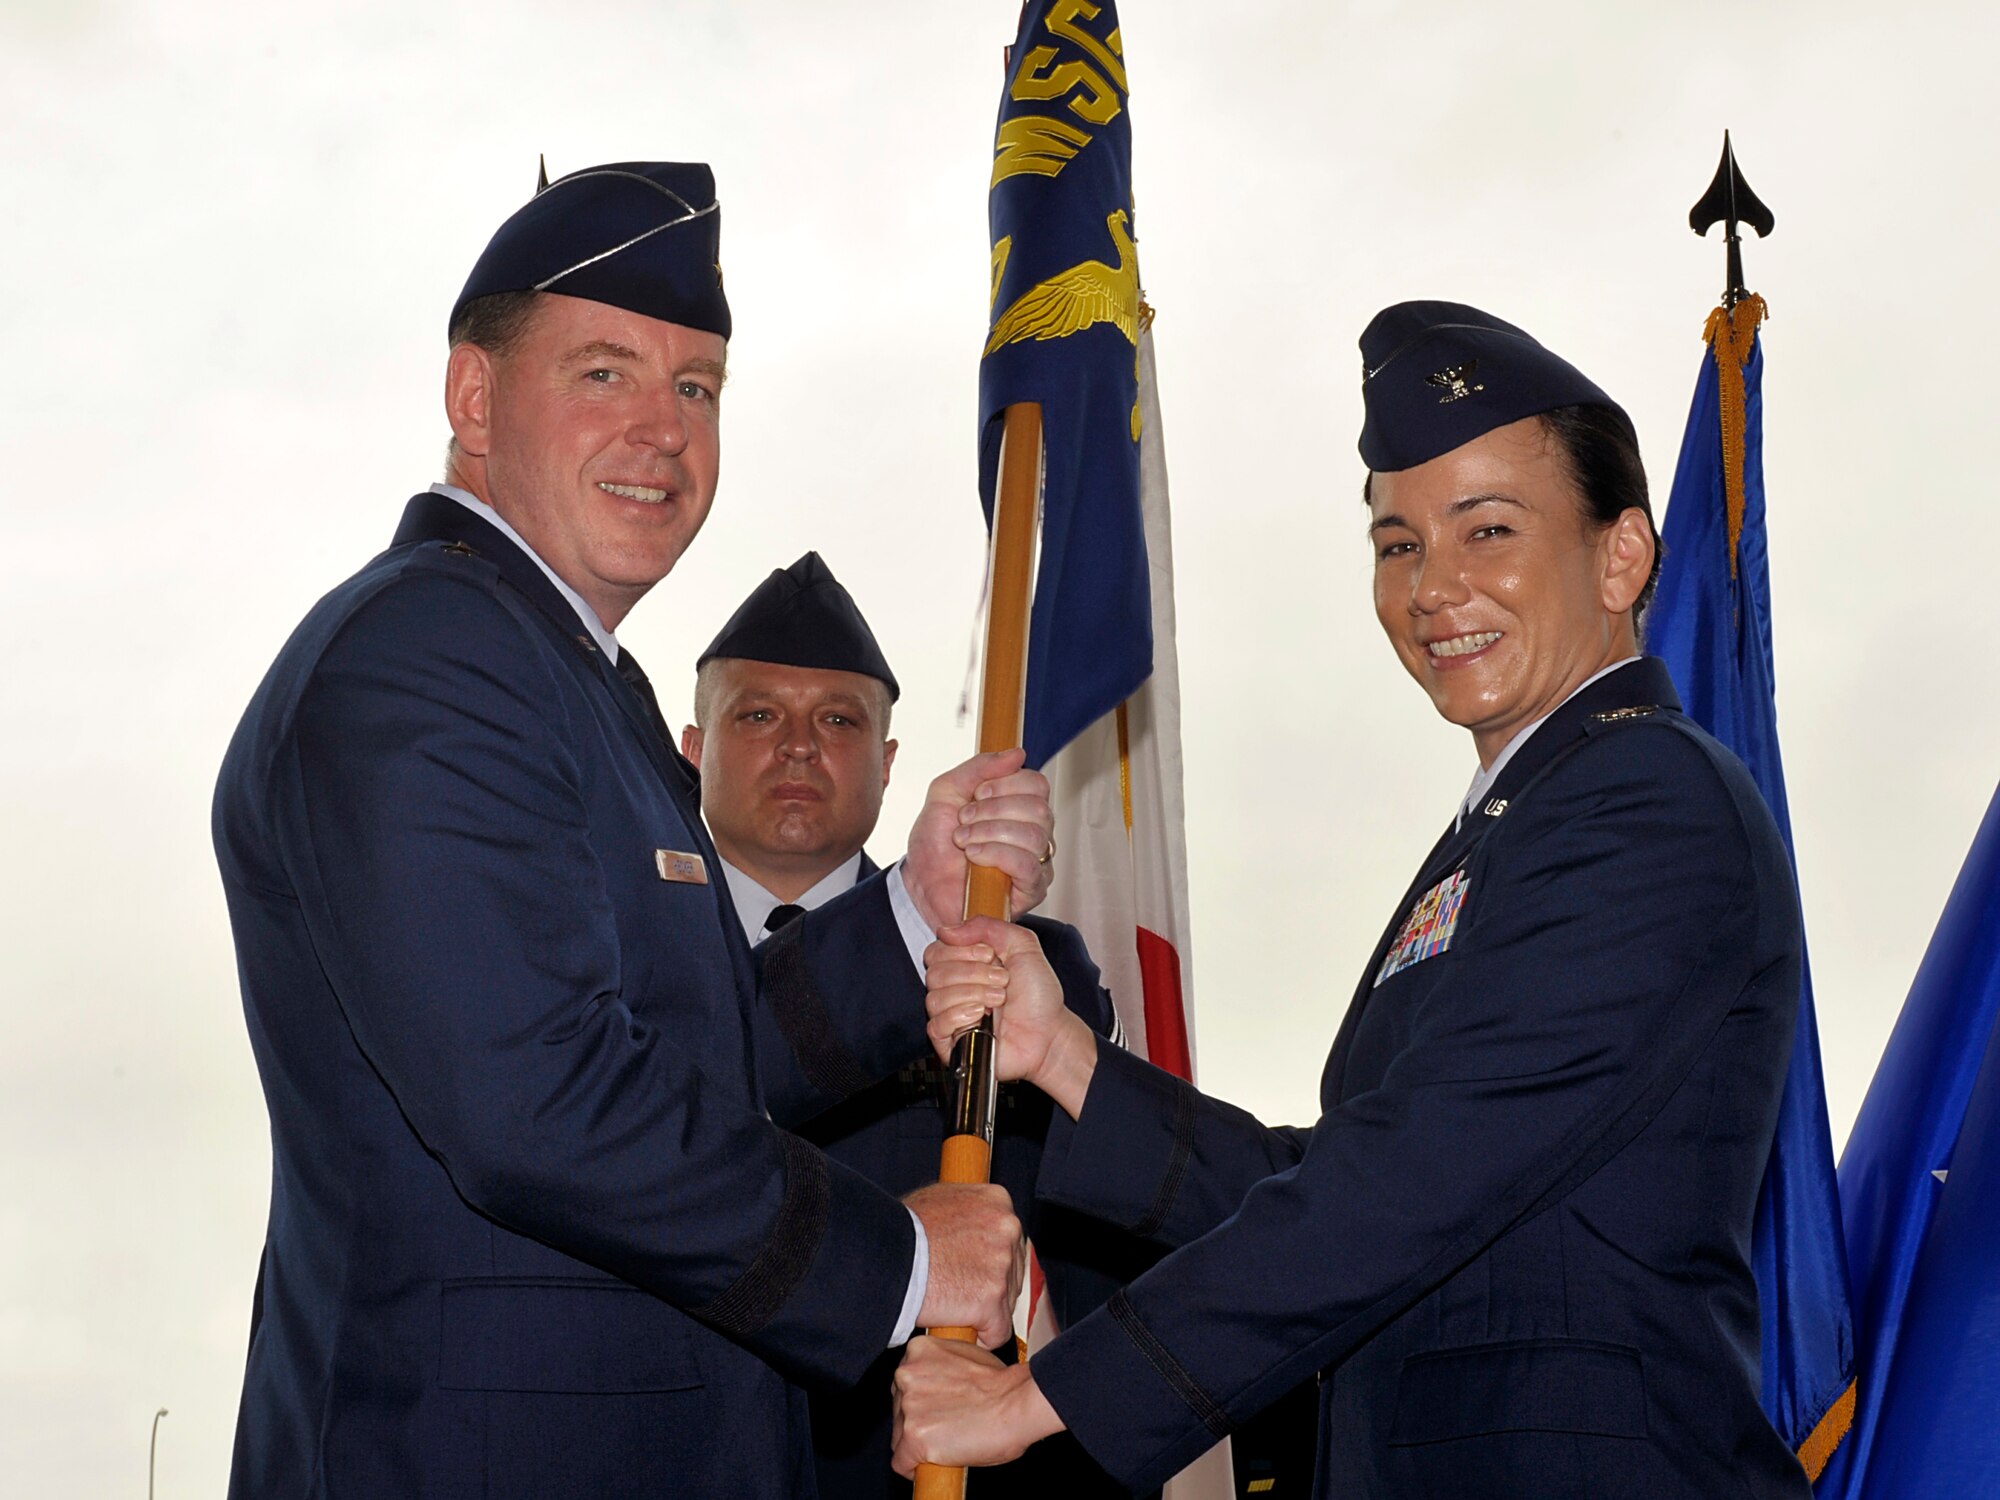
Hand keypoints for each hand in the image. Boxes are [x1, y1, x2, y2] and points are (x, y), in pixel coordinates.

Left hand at [892, 1337, 1065, 1475]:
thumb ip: (940, 1369)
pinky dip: (913, 1467)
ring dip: (919, 1442)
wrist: (1016, 1404)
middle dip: (917, 1421)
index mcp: (918, 1350)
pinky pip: (901, 1462)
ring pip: (899, 1436)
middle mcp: (907, 1376)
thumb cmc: (1002, 1385)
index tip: (931, 1409)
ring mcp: (908, 1407)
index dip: (919, 1400)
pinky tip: (932, 1463)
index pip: (903, 1383)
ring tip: (946, 1442)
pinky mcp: (914, 1437)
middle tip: (944, 1426)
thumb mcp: (965, 1357)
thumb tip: (936, 1386)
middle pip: (898, 1409)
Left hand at [903, 749, 1054, 929]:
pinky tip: (974, 857)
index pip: (1037, 784)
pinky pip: (1029, 865)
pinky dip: (997, 854)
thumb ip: (979, 768)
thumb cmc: (935, 844)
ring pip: (1034, 835)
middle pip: (1038, 808)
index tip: (976, 794)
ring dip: (989, 832)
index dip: (1005, 784)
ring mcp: (1036, 862)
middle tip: (964, 820)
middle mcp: (1034, 833)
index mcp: (1018, 807)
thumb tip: (1017, 754)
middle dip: (992, 810)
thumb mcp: (947, 792)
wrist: (920, 883)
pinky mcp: (1031, 889)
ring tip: (964, 841)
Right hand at [905, 1181, 1024, 1349]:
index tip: (970, 1268)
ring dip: (984, 1308)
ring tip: (951, 1302)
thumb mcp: (939, 1199)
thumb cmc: (903, 1229)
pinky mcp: (992, 1300)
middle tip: (957, 1287)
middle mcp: (1008, 1229)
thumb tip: (975, 1220)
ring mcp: (1001, 1265)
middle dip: (990, 1284)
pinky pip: (998, 1331)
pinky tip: (958, 1325)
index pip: (1010, 1239)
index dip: (989, 1259)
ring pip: (1007, 1301)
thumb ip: (968, 1210)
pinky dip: (981, 1335)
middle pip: (1014, 1270)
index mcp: (998, 1202)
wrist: (885, 1255)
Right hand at [926, 917, 1098, 1118]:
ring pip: (935, 998)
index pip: (937, 950)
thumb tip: (947, 930)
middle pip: (935, 972)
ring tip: (998, 999)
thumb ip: (988, 927)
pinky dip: (959, 1016)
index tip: (989, 955)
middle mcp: (955, 989)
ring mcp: (951, 1016)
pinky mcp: (951, 1043)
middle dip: (972, 973)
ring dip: (972, 994)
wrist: (1050, 1033)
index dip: (962, 950)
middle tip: (1001, 979)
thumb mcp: (1022, 946)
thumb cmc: (1038, 997)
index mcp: (965, 965)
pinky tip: (981, 1015)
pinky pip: (936, 1025)